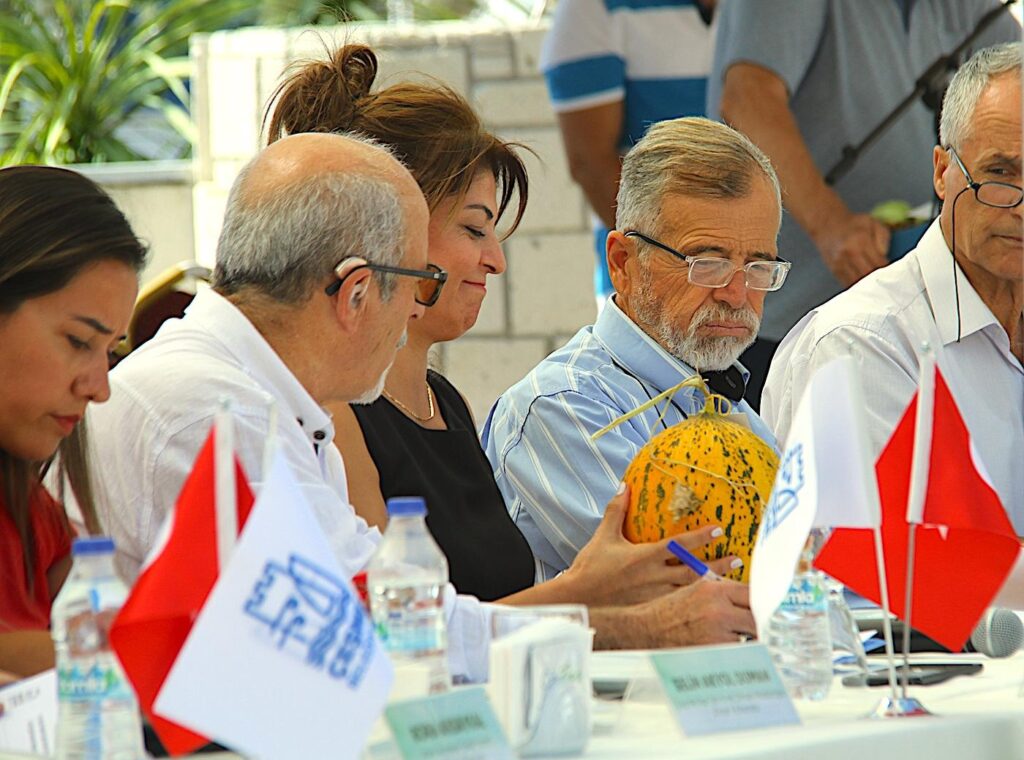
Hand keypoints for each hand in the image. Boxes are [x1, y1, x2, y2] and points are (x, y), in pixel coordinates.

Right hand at [561, 484, 738, 605]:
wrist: (579, 599)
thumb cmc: (590, 568)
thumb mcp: (603, 535)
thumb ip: (616, 510)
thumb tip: (625, 485)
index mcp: (645, 557)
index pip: (679, 545)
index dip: (701, 536)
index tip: (719, 529)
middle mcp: (654, 577)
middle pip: (693, 570)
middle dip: (717, 565)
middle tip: (737, 559)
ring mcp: (655, 597)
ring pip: (691, 591)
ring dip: (711, 585)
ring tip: (731, 582)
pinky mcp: (652, 611)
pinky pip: (680, 607)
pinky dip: (696, 603)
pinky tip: (709, 604)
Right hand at [630, 579, 755, 646]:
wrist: (646, 629)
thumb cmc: (670, 610)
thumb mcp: (696, 589)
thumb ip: (723, 590)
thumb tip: (751, 596)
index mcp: (715, 590)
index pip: (753, 593)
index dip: (762, 601)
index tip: (767, 607)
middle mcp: (718, 610)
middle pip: (757, 617)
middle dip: (759, 623)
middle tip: (759, 627)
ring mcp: (717, 633)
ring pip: (749, 638)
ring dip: (748, 640)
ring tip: (736, 638)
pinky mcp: (713, 653)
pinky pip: (736, 653)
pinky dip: (735, 652)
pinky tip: (725, 649)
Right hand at [816, 212, 889, 285]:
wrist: (826, 224)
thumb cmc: (852, 223)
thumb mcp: (872, 222)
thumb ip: (883, 237)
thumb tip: (886, 255)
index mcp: (861, 241)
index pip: (879, 263)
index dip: (888, 270)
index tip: (895, 271)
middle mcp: (849, 254)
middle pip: (868, 274)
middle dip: (879, 279)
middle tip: (887, 279)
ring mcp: (840, 264)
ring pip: (858, 282)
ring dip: (868, 285)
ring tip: (877, 283)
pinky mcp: (835, 270)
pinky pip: (848, 283)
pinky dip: (858, 286)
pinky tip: (865, 284)